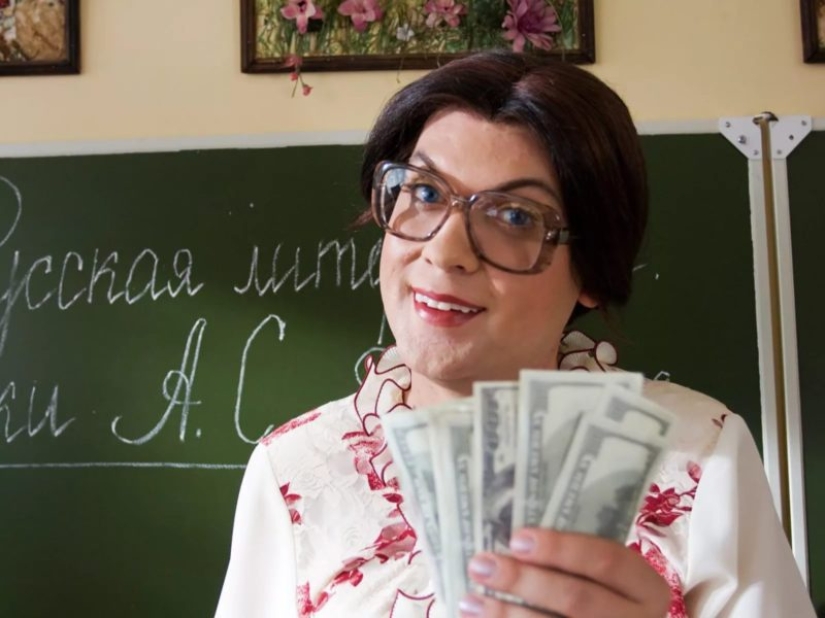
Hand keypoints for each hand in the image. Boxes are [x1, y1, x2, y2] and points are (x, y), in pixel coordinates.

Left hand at [460, 528, 669, 617]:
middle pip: (579, 599)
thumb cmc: (601, 596)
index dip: (562, 548)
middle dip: (525, 581)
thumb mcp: (602, 577)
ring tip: (470, 600)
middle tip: (482, 565)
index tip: (517, 538)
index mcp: (645, 588)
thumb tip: (509, 540)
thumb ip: (570, 560)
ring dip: (507, 615)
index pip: (607, 559)